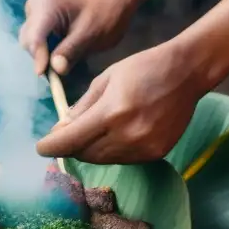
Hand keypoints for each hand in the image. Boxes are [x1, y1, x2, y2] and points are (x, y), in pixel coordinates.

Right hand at [18, 0, 137, 75]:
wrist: (110, 0)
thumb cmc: (104, 14)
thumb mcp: (91, 34)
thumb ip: (71, 51)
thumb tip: (55, 69)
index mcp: (47, 6)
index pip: (35, 38)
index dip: (39, 58)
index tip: (45, 75)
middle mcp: (35, 7)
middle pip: (28, 41)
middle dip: (41, 58)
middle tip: (61, 69)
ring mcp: (33, 13)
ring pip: (29, 43)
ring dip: (43, 56)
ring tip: (64, 60)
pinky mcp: (36, 21)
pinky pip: (34, 42)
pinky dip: (45, 51)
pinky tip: (61, 54)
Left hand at [36, 42, 202, 163]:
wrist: (187, 72)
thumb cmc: (143, 68)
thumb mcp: (106, 79)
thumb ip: (82, 106)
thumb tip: (62, 129)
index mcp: (111, 112)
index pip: (71, 140)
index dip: (51, 147)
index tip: (41, 148)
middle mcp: (127, 135)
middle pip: (85, 154)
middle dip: (70, 146)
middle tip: (65, 134)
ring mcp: (143, 147)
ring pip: (103, 160)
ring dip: (89, 150)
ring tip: (90, 132)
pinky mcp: (155, 153)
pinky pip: (122, 159)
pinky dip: (110, 151)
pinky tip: (113, 134)